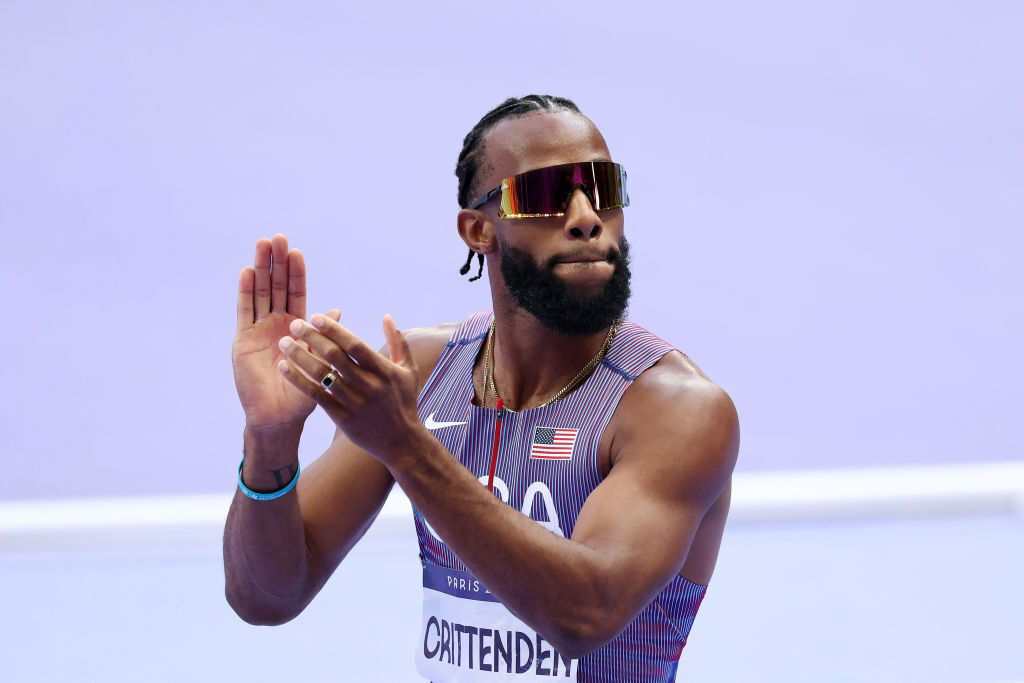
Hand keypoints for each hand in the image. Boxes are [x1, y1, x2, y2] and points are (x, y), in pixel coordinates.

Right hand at [232, 233, 340, 428]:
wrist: (279, 415)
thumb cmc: (303, 393)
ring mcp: (258, 330)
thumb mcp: (319, 361)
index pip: (296, 293)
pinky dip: (246, 291)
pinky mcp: (243, 339)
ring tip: (262, 245)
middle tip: (277, 237)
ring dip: (261, 269)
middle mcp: (276, 325)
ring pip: (260, 293)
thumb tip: (335, 311)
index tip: (296, 251)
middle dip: (277, 263)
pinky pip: (245, 311)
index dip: (295, 273)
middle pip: (276, 287)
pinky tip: (248, 272)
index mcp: (296, 328)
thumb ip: (323, 336)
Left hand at [275, 311, 422, 462]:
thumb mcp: (408, 371)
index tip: (316, 317)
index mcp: (383, 370)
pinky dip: (298, 380)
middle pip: (334, 356)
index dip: (334, 329)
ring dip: (300, 356)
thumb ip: (398, 342)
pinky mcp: (342, 418)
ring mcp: (354, 402)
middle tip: (294, 324)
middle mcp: (368, 385)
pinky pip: (316, 396)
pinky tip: (284, 367)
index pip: (354, 345)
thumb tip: (387, 316)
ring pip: (321, 375)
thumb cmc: (404, 402)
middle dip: (312, 337)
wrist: (402, 442)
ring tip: (284, 343)